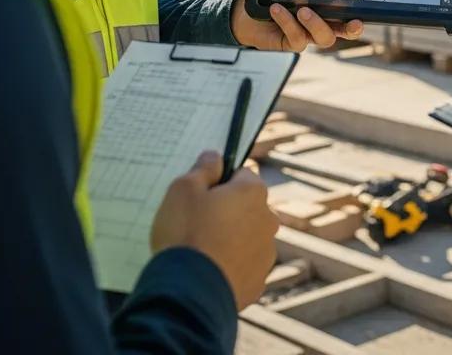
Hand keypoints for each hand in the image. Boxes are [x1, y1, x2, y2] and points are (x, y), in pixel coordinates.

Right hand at [151, 151, 277, 309]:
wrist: (188, 295)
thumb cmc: (185, 234)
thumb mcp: (183, 189)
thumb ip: (203, 168)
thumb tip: (215, 157)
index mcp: (253, 192)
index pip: (241, 175)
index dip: (219, 183)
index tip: (201, 195)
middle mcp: (268, 221)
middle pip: (246, 207)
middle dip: (227, 212)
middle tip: (197, 224)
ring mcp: (265, 255)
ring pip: (246, 238)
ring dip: (230, 240)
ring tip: (200, 252)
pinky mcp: (257, 283)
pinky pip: (242, 268)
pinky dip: (229, 268)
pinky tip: (207, 273)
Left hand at [231, 0, 363, 51]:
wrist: (244, 11)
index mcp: (322, 7)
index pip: (345, 13)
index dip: (357, 16)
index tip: (363, 14)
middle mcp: (318, 23)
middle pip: (342, 31)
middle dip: (350, 29)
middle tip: (352, 23)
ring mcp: (306, 34)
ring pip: (323, 38)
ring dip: (316, 23)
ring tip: (302, 10)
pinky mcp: (290, 42)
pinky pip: (296, 37)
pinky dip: (287, 22)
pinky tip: (276, 10)